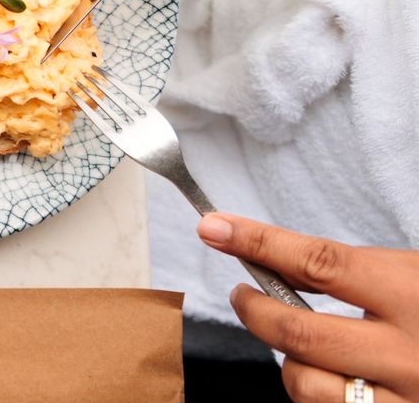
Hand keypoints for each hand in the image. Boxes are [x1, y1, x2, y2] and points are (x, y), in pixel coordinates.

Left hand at [198, 213, 418, 401]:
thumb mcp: (414, 275)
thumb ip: (354, 271)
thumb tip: (271, 257)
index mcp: (414, 295)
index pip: (320, 263)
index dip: (259, 242)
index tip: (214, 227)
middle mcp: (411, 353)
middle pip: (298, 331)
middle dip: (254, 308)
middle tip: (243, 293)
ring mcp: (407, 399)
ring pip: (306, 384)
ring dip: (286, 361)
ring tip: (298, 344)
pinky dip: (313, 393)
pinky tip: (326, 376)